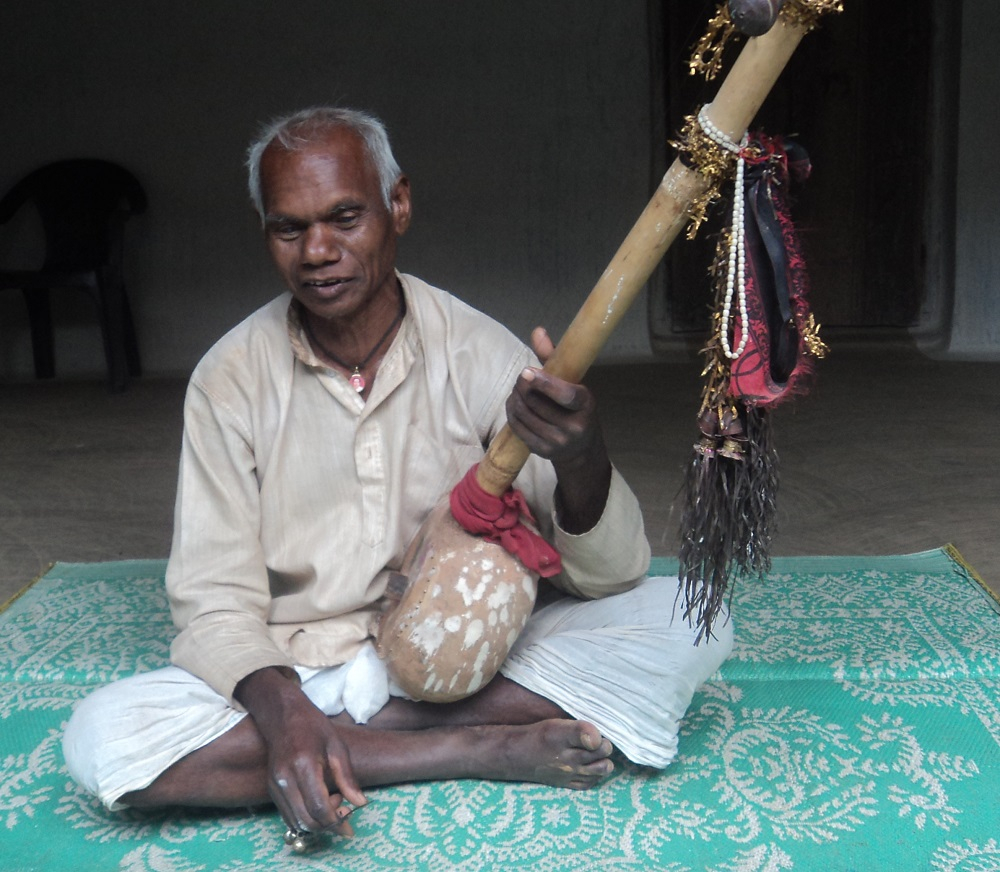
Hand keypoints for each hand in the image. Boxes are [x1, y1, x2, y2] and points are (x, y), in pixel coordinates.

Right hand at [235, 667, 366, 835]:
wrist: (282, 715)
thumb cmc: (312, 726)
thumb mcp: (336, 746)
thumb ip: (347, 777)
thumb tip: (360, 803)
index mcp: (303, 766)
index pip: (319, 807)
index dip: (336, 820)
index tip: (350, 821)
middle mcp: (284, 780)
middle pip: (306, 820)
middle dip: (328, 824)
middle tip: (344, 811)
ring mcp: (274, 786)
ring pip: (295, 823)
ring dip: (317, 823)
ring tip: (333, 803)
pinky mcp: (271, 790)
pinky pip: (288, 816)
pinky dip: (305, 818)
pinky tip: (318, 803)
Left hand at [506, 327, 602, 467]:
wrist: (581, 448)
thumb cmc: (574, 407)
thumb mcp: (572, 382)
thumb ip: (554, 356)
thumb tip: (537, 331)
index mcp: (585, 405)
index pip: (565, 395)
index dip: (543, 383)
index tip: (526, 371)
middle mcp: (573, 426)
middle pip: (536, 403)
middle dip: (523, 386)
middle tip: (522, 377)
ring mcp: (557, 442)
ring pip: (524, 414)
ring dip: (515, 398)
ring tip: (518, 390)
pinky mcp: (543, 451)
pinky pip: (518, 428)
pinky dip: (512, 412)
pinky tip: (515, 404)